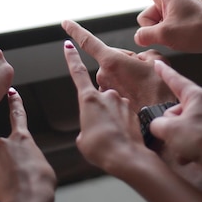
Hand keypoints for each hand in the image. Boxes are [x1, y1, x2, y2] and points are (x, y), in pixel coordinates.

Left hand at [0, 88, 55, 201]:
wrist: (28, 198)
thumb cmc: (39, 184)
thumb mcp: (41, 164)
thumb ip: (30, 156)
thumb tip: (24, 161)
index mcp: (24, 138)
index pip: (18, 114)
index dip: (15, 102)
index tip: (11, 92)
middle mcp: (4, 141)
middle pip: (4, 149)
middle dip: (8, 161)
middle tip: (16, 175)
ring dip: (0, 171)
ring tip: (11, 184)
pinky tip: (1, 187)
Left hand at [61, 20, 174, 111]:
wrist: (159, 116)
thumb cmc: (159, 89)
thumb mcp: (155, 60)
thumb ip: (142, 53)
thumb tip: (139, 59)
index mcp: (111, 61)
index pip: (87, 41)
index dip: (75, 30)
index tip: (65, 23)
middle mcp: (103, 74)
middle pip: (110, 60)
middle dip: (124, 62)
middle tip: (142, 73)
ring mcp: (104, 89)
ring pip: (113, 76)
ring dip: (124, 78)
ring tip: (141, 87)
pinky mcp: (109, 103)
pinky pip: (115, 89)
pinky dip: (124, 90)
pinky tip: (138, 96)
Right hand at [63, 39, 144, 173]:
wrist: (127, 157)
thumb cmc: (102, 149)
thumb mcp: (84, 138)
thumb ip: (88, 123)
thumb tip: (96, 123)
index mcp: (89, 98)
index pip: (78, 72)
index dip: (72, 58)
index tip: (67, 44)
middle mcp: (107, 94)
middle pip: (100, 94)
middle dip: (100, 108)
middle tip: (101, 129)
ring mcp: (122, 101)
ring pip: (114, 104)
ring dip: (112, 116)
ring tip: (112, 137)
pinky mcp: (134, 110)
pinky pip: (125, 113)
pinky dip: (123, 122)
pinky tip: (124, 137)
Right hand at [113, 0, 201, 55]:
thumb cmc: (199, 32)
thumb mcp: (166, 34)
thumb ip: (145, 35)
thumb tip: (140, 37)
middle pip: (145, 14)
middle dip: (151, 27)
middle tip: (170, 33)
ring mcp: (177, 7)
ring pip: (155, 23)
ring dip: (161, 33)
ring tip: (180, 36)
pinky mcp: (183, 17)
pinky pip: (165, 27)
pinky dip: (169, 35)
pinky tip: (183, 39)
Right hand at [150, 61, 201, 168]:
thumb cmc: (200, 139)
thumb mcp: (169, 128)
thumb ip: (156, 124)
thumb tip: (158, 127)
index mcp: (195, 96)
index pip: (175, 79)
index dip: (163, 71)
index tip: (157, 63)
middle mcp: (201, 105)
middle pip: (173, 110)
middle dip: (168, 124)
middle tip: (173, 134)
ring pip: (178, 126)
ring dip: (175, 139)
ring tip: (182, 147)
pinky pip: (187, 138)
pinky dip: (184, 148)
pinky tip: (188, 156)